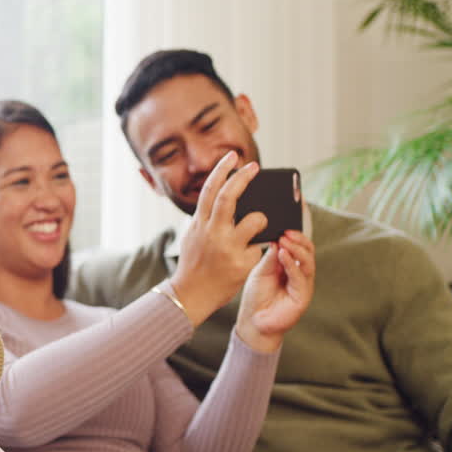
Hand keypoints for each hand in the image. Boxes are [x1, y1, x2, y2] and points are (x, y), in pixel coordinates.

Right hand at [169, 151, 269, 325]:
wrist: (190, 295)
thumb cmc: (194, 265)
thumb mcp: (192, 237)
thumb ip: (206, 220)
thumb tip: (224, 200)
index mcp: (199, 224)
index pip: (209, 190)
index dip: (222, 170)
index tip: (233, 156)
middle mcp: (212, 233)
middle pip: (228, 197)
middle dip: (243, 178)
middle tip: (254, 166)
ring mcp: (227, 248)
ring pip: (255, 220)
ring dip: (261, 218)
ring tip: (261, 222)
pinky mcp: (241, 263)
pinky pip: (260, 246)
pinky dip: (261, 245)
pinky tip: (255, 251)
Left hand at [235, 230, 315, 351]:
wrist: (253, 321)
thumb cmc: (256, 297)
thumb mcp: (261, 272)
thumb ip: (270, 257)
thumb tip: (277, 238)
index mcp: (290, 266)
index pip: (297, 247)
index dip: (294, 236)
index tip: (283, 224)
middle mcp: (299, 274)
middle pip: (307, 252)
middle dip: (298, 240)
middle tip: (286, 231)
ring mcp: (303, 285)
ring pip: (307, 262)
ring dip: (297, 249)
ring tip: (285, 240)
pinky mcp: (303, 295)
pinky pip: (300, 276)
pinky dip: (292, 264)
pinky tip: (283, 254)